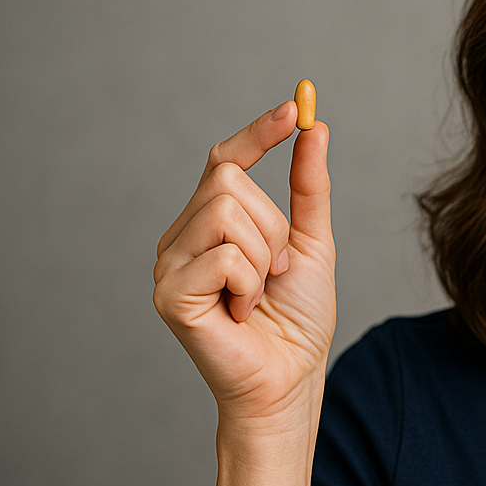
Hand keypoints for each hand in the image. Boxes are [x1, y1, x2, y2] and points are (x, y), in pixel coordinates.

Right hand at [152, 98, 334, 448]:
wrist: (291, 378)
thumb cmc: (297, 319)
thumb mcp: (313, 243)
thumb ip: (309, 188)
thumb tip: (316, 128)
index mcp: (210, 224)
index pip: (223, 160)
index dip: (258, 133)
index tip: (296, 107)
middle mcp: (181, 238)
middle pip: (228, 181)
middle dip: (272, 225)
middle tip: (275, 271)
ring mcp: (169, 264)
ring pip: (226, 213)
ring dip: (264, 257)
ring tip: (257, 294)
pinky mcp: (168, 294)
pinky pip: (224, 256)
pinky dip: (250, 284)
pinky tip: (242, 312)